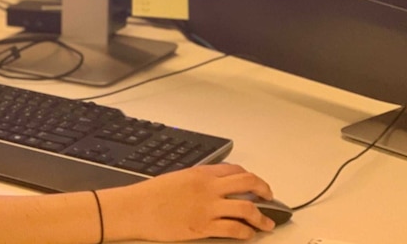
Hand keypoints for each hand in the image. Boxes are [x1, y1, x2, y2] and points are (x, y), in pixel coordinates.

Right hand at [102, 163, 275, 241]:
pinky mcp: (203, 227)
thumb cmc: (151, 195)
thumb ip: (199, 181)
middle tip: (269, 199)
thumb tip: (214, 187)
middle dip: (264, 191)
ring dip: (262, 217)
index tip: (256, 185)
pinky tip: (248, 235)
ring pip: (246, 208)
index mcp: (201, 174)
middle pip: (248, 184)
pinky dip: (246, 233)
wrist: (137, 209)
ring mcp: (207, 208)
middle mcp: (209, 188)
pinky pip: (233, 229)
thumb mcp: (178, 178)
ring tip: (266, 223)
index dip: (251, 178)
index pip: (236, 171)